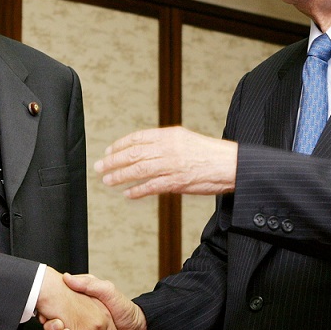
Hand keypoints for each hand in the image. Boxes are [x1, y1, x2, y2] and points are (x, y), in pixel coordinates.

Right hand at [35, 267, 119, 329]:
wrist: (137, 329)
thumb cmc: (123, 308)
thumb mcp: (107, 290)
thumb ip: (89, 284)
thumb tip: (67, 278)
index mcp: (80, 307)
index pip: (57, 313)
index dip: (51, 317)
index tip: (48, 316)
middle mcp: (79, 323)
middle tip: (56, 328)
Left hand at [93, 126, 237, 198]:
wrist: (230, 164)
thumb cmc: (208, 153)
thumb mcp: (184, 140)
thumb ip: (164, 143)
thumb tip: (144, 150)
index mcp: (169, 135)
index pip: (137, 138)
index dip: (120, 145)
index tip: (108, 151)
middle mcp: (167, 148)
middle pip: (133, 154)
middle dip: (113, 161)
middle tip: (100, 167)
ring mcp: (171, 165)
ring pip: (138, 170)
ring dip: (119, 176)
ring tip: (108, 181)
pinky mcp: (176, 182)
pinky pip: (151, 187)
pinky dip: (137, 191)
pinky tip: (127, 194)